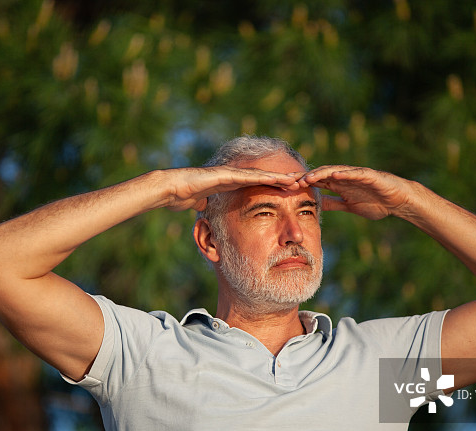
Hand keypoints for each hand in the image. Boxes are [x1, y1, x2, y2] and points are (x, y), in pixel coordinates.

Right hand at [162, 165, 300, 211]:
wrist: (169, 188)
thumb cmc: (181, 196)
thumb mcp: (203, 206)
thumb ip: (211, 206)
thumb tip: (211, 211)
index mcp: (232, 186)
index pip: (259, 187)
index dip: (276, 188)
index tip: (292, 192)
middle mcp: (235, 177)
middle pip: (265, 179)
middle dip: (285, 181)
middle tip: (305, 183)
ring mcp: (231, 174)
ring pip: (262, 175)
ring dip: (281, 178)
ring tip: (300, 180)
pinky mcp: (226, 175)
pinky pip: (250, 177)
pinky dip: (267, 178)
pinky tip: (281, 179)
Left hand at [297, 165, 414, 219]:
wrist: (397, 200)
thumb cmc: (374, 201)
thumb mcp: (347, 206)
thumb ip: (332, 204)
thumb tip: (315, 205)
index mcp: (337, 185)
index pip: (315, 183)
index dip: (300, 184)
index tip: (284, 188)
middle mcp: (343, 177)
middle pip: (319, 174)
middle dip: (303, 176)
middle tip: (287, 180)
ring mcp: (355, 175)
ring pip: (333, 171)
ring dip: (319, 174)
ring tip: (306, 178)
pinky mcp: (368, 175)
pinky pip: (355, 173)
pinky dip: (344, 173)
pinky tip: (334, 174)